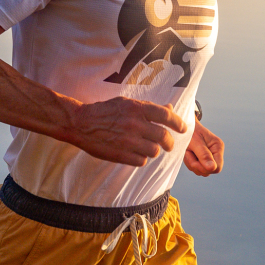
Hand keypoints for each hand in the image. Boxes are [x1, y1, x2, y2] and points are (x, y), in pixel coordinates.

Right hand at [68, 98, 185, 165]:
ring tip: (147, 148)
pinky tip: (135, 154)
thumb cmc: (104, 111)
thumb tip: (170, 109)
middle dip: (169, 143)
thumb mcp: (127, 103)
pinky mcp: (121, 155)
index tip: (183, 128)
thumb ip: (148, 108)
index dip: (178, 123)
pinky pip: (142, 161)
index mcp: (137, 108)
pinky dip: (141, 159)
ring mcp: (128, 141)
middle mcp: (135, 124)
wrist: (81, 123)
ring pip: (154, 151)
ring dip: (153, 151)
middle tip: (168, 145)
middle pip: (164, 137)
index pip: (166, 116)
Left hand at [183, 119, 223, 175]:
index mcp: (218, 147)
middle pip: (208, 171)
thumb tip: (212, 168)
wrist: (184, 125)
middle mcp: (215, 153)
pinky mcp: (201, 159)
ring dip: (191, 164)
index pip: (217, 168)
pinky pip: (196, 169)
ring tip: (187, 151)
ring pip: (201, 171)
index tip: (194, 161)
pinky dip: (189, 163)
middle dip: (196, 165)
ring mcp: (209, 157)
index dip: (205, 168)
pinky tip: (187, 153)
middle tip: (188, 153)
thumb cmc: (190, 131)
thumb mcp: (195, 142)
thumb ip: (204, 155)